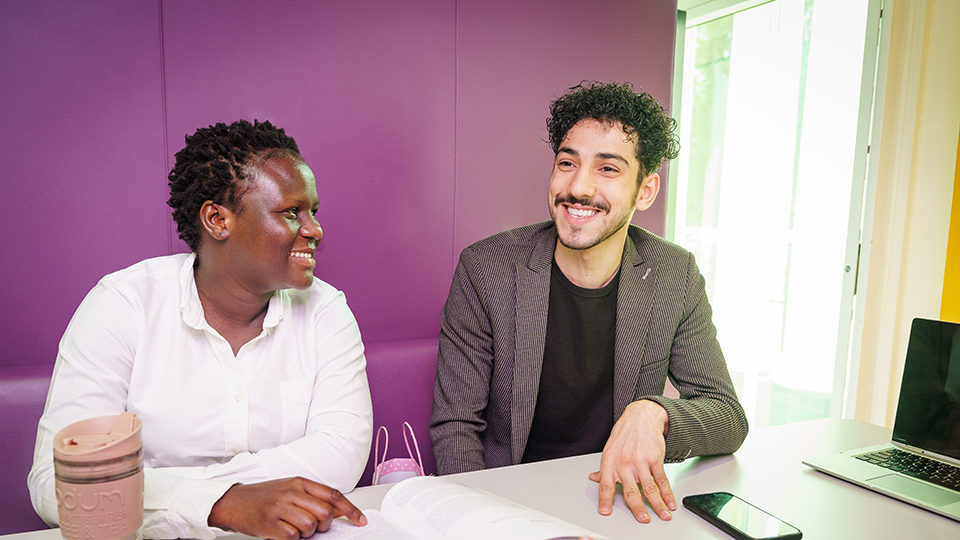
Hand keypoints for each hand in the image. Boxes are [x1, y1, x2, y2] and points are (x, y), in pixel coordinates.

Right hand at [208, 477, 365, 539]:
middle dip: (324, 525)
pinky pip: (293, 537)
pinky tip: (283, 531)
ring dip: (307, 533)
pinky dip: (292, 539)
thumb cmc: (263, 497)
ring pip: (311, 526)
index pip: (333, 495)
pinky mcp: (271, 524)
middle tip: (315, 527)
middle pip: (325, 513)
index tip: (359, 519)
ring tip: (294, 528)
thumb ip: (313, 498)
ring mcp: (281, 508)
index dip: (350, 509)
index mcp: (299, 482)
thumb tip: (338, 511)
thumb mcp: (290, 490)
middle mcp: (291, 492)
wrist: (234, 502)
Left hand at [588, 400, 674, 522]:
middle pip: (630, 490)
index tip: (606, 512)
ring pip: (649, 488)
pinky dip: (667, 493)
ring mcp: (640, 461)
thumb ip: (604, 468)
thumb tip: (595, 479)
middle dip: (637, 508)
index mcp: (610, 462)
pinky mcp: (655, 458)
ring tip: (663, 515)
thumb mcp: (609, 449)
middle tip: (643, 519)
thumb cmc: (625, 434)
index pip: (605, 485)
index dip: (605, 500)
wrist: (641, 417)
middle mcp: (624, 463)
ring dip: (658, 505)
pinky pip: (662, 480)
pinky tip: (670, 501)